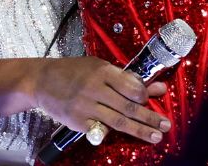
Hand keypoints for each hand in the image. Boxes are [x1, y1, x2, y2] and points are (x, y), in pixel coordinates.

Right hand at [31, 56, 170, 144]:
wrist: (41, 80)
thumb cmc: (74, 72)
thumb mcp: (100, 68)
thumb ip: (128, 79)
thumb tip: (158, 88)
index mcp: (102, 71)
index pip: (131, 86)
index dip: (144, 95)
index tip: (149, 100)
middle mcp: (94, 88)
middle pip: (128, 107)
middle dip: (150, 117)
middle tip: (166, 125)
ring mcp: (85, 106)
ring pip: (118, 121)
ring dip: (140, 130)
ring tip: (156, 136)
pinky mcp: (77, 121)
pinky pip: (99, 130)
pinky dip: (111, 134)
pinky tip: (126, 139)